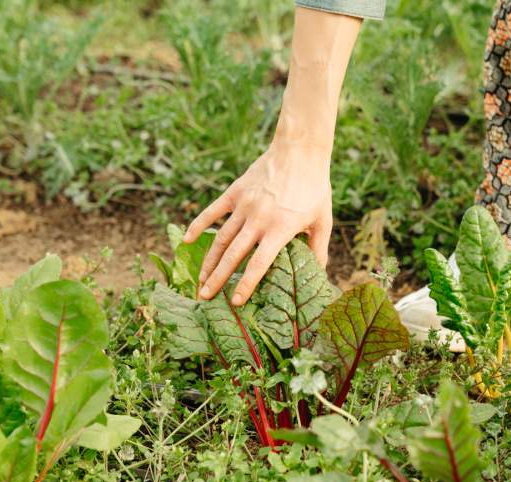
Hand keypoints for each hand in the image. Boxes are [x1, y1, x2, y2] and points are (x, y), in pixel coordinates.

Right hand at [183, 141, 331, 305]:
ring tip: (200, 280)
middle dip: (217, 279)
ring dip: (208, 261)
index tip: (235, 302)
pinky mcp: (235, 192)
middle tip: (204, 297)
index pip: (259, 264)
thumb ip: (318, 249)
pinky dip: (197, 225)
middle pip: (233, 255)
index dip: (246, 285)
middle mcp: (258, 219)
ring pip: (220, 238)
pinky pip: (212, 212)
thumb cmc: (315, 188)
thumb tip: (320, 274)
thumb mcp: (323, 220)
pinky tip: (187, 242)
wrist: (299, 151)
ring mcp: (244, 205)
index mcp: (280, 229)